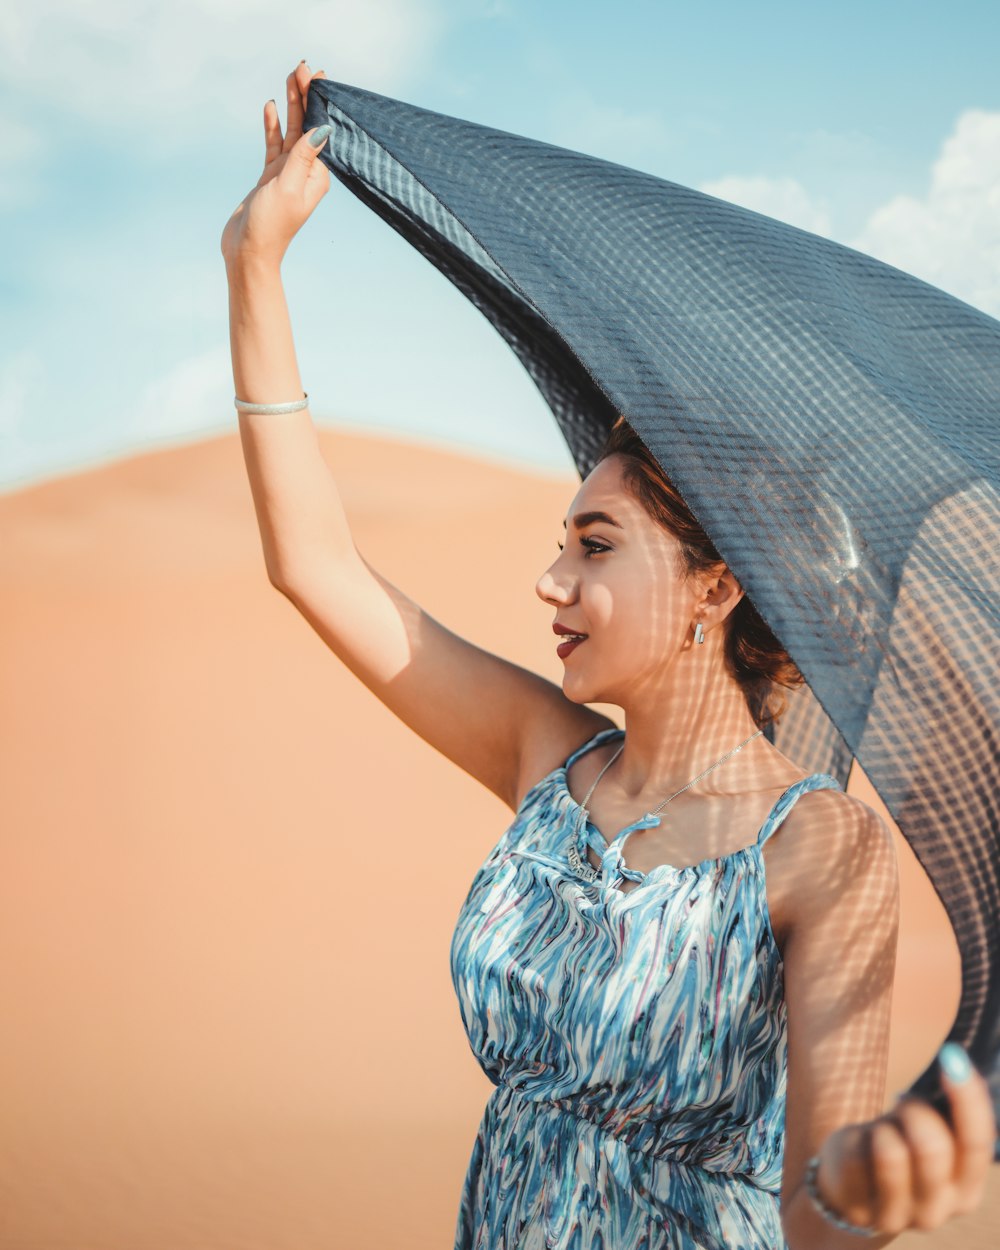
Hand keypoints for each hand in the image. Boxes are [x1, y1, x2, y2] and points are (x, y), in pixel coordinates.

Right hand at [221, 61, 329, 268]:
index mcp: (317, 176)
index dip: (318, 101)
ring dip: (291, 105)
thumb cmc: (271, 225)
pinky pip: (274, 145)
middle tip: (303, 66)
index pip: (320, 130)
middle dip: (305, 96)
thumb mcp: (288, 186)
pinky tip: (271, 107)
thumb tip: (322, 128)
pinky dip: (273, 126)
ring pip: (291, 132)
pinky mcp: (270, 177)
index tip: (318, 75)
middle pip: (308, 126)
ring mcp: (287, 173)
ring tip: (290, 77)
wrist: (248, 251)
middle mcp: (306, 172)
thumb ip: (302, 156)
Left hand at [811, 1045, 995, 1234]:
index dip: (968, 1098)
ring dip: (884, 1126)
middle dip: (914, 1109)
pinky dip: (856, 1138)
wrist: (852, 1185)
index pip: (977, 1143)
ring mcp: (899, 1217)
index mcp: (967, 1190)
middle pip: (933, 1146)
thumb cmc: (900, 1145)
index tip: (952, 1056)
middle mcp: (939, 1211)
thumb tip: (958, 1061)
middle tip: (901, 1103)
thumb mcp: (929, 1132)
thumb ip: (948, 1111)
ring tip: (882, 1130)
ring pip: (893, 1151)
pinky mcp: (859, 1210)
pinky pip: (857, 1157)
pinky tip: (860, 1147)